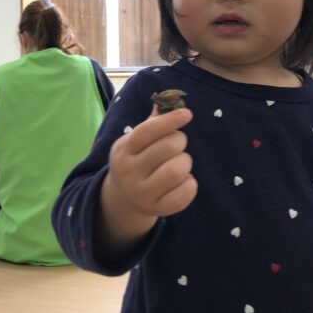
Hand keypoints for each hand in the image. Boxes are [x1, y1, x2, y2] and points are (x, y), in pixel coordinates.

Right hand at [99, 107, 195, 244]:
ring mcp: (142, 193)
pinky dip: (190, 183)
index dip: (170, 120)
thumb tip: (169, 104)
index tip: (187, 114)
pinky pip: (184, 194)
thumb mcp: (134, 141)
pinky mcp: (156, 209)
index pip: (148, 131)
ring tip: (179, 162)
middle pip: (168, 147)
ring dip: (185, 161)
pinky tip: (183, 180)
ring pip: (177, 170)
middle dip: (180, 141)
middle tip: (177, 144)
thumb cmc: (134, 161)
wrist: (122, 198)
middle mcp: (129, 172)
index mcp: (124, 150)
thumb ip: (151, 124)